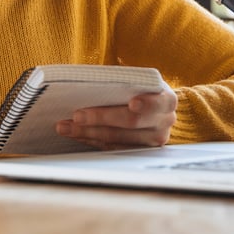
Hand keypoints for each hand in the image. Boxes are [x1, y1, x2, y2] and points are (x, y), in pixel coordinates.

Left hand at [54, 90, 177, 149]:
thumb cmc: (140, 88)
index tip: (132, 103)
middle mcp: (164, 122)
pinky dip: (92, 140)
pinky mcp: (138, 152)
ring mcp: (152, 141)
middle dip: (101, 118)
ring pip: (117, 138)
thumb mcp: (139, 80)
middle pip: (131, 122)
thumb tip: (88, 81)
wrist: (152, 105)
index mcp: (167, 100)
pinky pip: (112, 148)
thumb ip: (124, 81)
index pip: (158, 103)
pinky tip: (76, 134)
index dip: (146, 104)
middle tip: (77, 115)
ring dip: (88, 132)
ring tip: (65, 126)